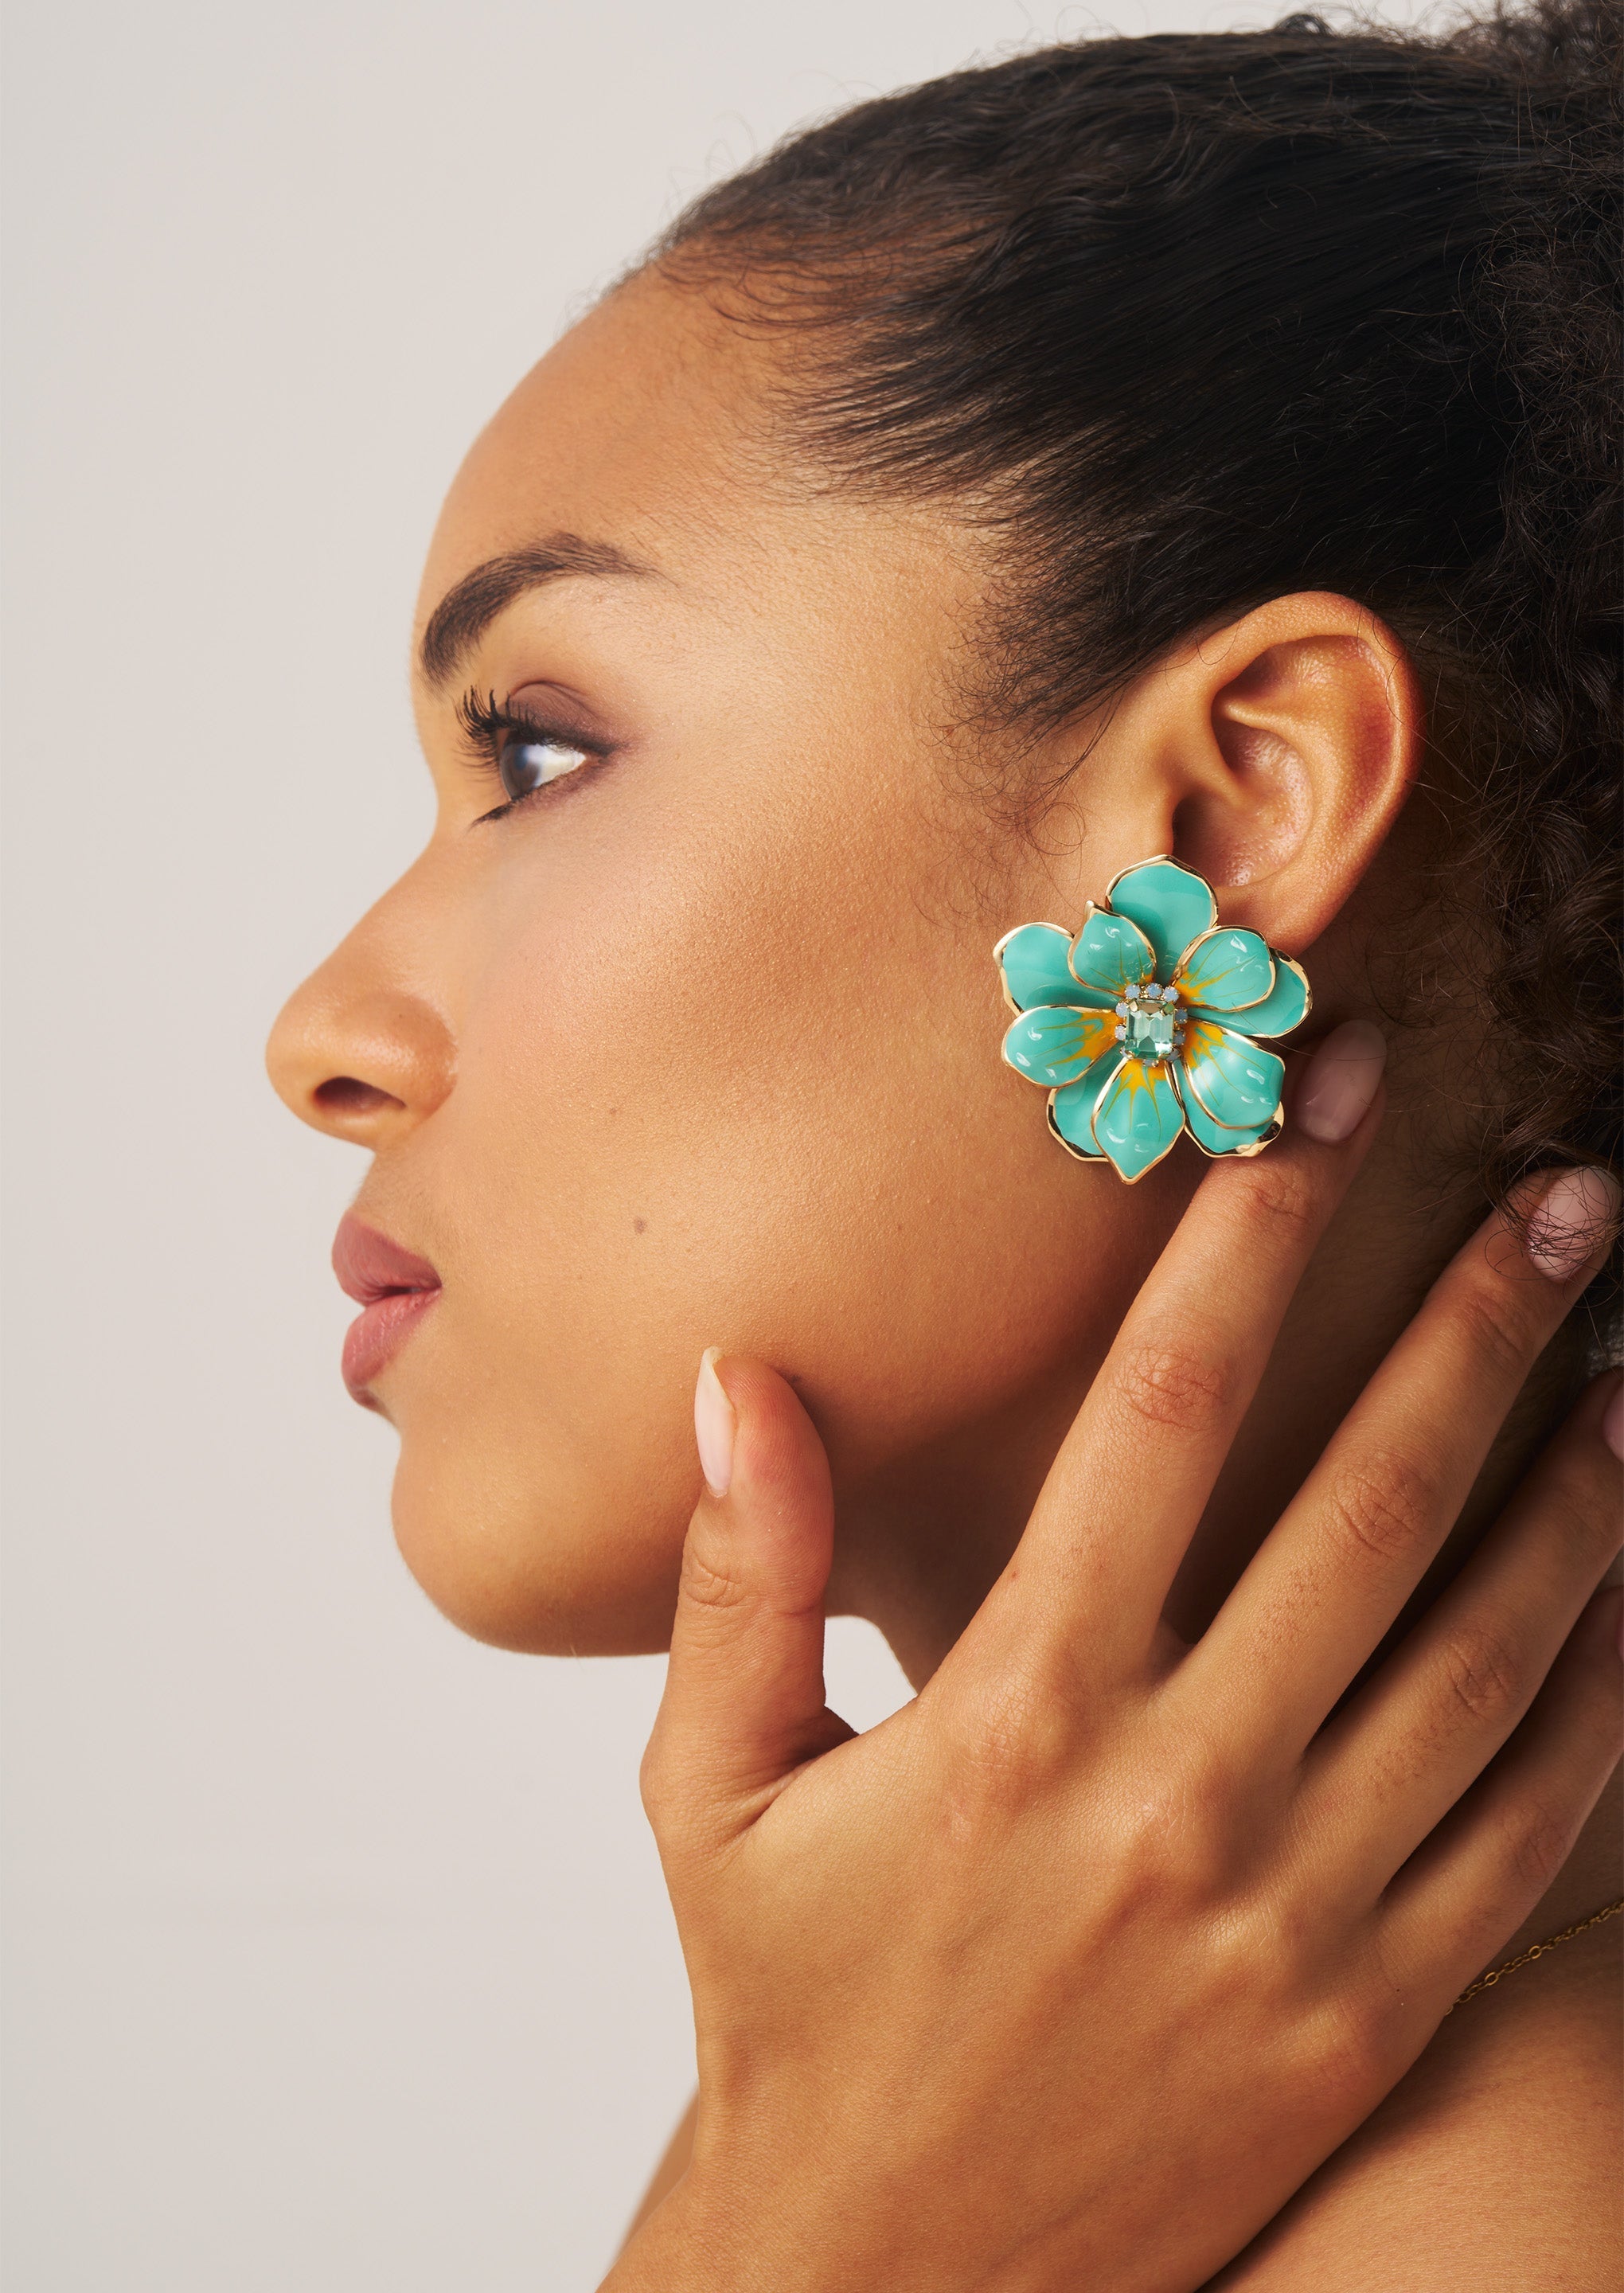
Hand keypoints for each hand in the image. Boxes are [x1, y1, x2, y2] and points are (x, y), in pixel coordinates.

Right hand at [608, 1030, 1621, 2292]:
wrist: (890, 2290)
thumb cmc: (790, 2012)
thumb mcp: (715, 1791)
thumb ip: (738, 1572)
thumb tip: (740, 1373)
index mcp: (1015, 1717)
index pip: (1161, 1414)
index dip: (1249, 1234)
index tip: (1320, 1101)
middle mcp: (1177, 1799)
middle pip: (1368, 1505)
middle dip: (1479, 1326)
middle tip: (1570, 1192)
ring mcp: (1298, 1914)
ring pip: (1486, 1652)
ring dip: (1577, 1487)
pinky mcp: (1371, 2012)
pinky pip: (1526, 1825)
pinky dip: (1595, 1689)